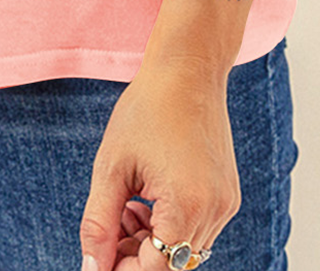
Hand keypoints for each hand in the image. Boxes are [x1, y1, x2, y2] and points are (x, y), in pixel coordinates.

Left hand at [79, 58, 241, 270]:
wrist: (187, 69)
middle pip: (171, 263)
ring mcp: (225, 204)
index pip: (155, 268)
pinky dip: (170, 225)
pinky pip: (197, 230)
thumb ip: (99, 224)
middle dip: (134, 255)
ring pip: (184, 250)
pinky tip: (148, 198)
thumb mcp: (112, 167)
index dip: (122, 268)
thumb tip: (92, 267)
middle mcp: (215, 211)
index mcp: (187, 204)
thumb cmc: (147, 110)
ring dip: (151, 241)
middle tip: (109, 228)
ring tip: (129, 204)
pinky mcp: (227, 196)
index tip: (99, 259)